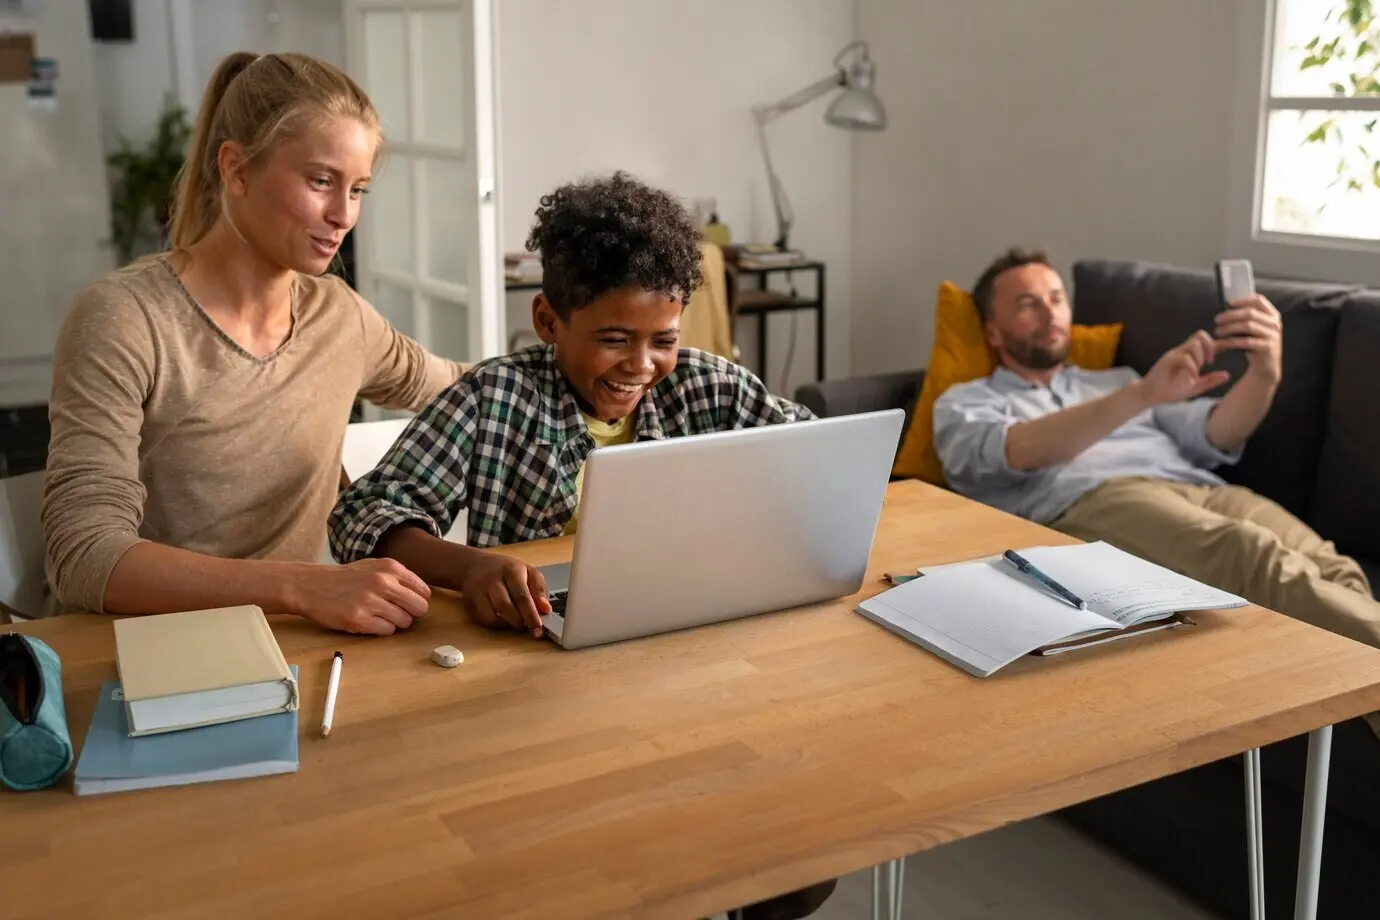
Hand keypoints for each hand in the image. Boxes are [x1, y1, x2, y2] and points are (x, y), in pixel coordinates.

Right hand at [286, 559, 430, 634]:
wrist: (310, 585)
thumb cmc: (344, 578)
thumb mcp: (373, 566)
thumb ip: (397, 577)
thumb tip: (421, 595)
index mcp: (390, 568)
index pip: (424, 591)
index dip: (418, 601)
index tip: (409, 604)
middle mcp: (383, 582)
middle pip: (419, 608)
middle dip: (412, 614)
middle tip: (397, 613)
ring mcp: (371, 601)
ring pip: (405, 622)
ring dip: (395, 623)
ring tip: (379, 617)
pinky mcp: (359, 620)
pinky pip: (387, 631)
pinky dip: (382, 630)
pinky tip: (370, 622)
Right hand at [458, 552, 550, 637]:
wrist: (474, 565)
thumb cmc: (505, 570)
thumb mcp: (528, 571)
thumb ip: (539, 589)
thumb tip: (545, 609)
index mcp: (511, 571)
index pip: (521, 595)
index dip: (531, 614)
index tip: (538, 628)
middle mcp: (492, 580)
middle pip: (505, 607)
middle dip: (519, 621)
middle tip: (528, 625)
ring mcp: (478, 591)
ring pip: (491, 616)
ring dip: (507, 624)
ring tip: (516, 620)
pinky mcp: (469, 602)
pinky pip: (483, 620)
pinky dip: (495, 624)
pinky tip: (502, 618)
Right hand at [1138, 330, 1231, 406]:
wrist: (1151, 396)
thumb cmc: (1171, 391)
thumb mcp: (1196, 387)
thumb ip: (1210, 381)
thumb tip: (1227, 375)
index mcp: (1191, 356)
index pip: (1206, 342)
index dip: (1218, 343)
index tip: (1224, 353)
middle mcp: (1183, 352)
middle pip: (1200, 335)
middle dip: (1210, 346)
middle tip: (1209, 362)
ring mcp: (1174, 354)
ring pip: (1194, 343)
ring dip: (1200, 357)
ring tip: (1197, 370)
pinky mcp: (1167, 360)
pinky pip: (1184, 357)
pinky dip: (1191, 367)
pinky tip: (1192, 377)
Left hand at [1215, 294, 1281, 384]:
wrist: (1266, 367)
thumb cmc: (1255, 345)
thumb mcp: (1254, 329)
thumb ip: (1246, 318)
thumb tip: (1227, 308)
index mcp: (1272, 315)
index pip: (1259, 300)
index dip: (1243, 300)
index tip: (1228, 303)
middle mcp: (1275, 323)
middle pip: (1250, 313)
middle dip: (1231, 315)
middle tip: (1217, 320)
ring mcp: (1272, 335)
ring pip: (1247, 325)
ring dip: (1229, 328)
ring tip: (1217, 332)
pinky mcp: (1267, 347)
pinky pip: (1245, 341)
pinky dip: (1230, 342)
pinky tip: (1219, 345)